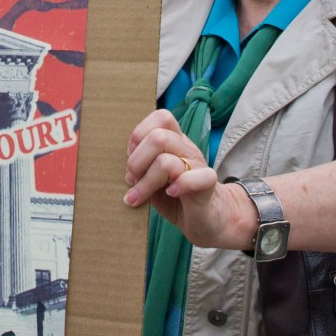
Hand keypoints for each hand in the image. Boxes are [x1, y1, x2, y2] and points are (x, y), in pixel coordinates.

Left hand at [124, 109, 248, 248]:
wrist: (209, 217)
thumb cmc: (176, 196)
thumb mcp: (153, 176)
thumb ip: (141, 165)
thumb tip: (126, 167)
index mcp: (175, 142)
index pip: (161, 118)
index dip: (140, 134)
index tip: (131, 156)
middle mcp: (187, 149)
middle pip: (158, 138)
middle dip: (136, 161)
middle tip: (131, 180)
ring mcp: (199, 166)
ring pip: (167, 162)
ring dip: (146, 182)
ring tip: (139, 197)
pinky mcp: (208, 186)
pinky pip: (198, 178)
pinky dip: (180, 185)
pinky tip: (170, 194)